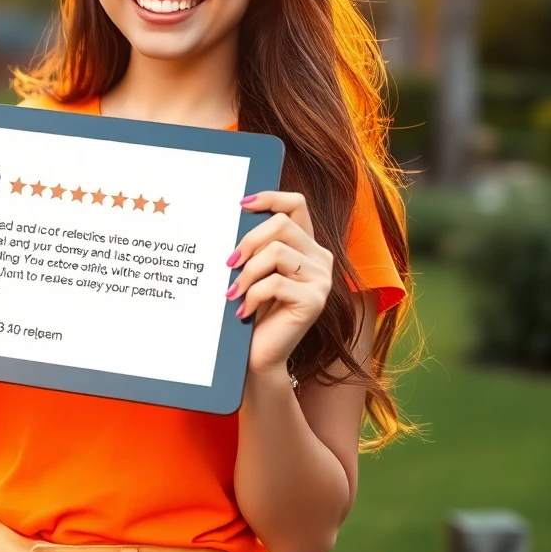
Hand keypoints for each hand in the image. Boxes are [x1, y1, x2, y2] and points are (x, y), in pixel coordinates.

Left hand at [225, 191, 332, 377]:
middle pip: (283, 224)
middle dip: (249, 240)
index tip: (241, 205)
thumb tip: (237, 213)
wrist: (260, 354)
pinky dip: (252, 295)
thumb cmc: (253, 309)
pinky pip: (275, 283)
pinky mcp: (316, 300)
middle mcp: (320, 258)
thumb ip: (257, 245)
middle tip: (229, 263)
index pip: (296, 204)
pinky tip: (243, 310)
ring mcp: (322, 280)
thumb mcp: (255, 271)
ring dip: (248, 273)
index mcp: (306, 245)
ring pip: (277, 252)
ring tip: (233, 292)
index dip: (271, 197)